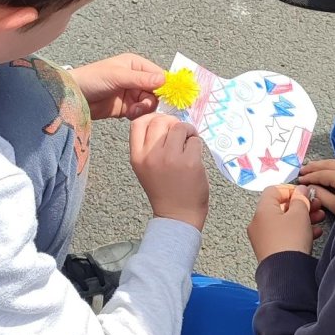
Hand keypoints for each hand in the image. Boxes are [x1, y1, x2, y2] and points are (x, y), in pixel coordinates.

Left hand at [72, 53, 164, 120]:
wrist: (74, 97)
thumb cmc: (92, 79)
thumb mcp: (118, 76)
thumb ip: (141, 79)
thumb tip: (164, 79)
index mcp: (136, 65)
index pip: (159, 75)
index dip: (166, 86)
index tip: (170, 97)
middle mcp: (137, 78)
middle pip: (157, 92)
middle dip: (153, 100)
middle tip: (145, 106)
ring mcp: (132, 94)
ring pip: (150, 104)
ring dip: (145, 109)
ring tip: (133, 111)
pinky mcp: (127, 108)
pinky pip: (141, 113)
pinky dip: (139, 115)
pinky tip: (130, 115)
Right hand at [130, 113, 209, 230]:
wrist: (177, 216)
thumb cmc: (164, 190)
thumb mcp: (146, 168)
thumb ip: (149, 146)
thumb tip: (165, 121)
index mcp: (137, 157)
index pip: (138, 123)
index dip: (152, 118)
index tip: (163, 125)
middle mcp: (151, 156)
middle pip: (160, 121)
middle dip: (173, 122)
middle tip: (181, 133)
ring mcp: (171, 159)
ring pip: (179, 127)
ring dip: (188, 132)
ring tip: (189, 144)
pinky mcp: (190, 162)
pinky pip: (195, 140)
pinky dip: (197, 144)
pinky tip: (195, 156)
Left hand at [248, 185, 315, 261]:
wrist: (285, 272)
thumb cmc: (290, 241)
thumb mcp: (300, 214)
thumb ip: (301, 199)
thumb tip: (301, 191)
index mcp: (262, 210)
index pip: (274, 190)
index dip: (291, 189)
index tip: (304, 193)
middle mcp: (259, 223)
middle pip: (280, 206)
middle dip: (300, 205)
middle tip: (315, 206)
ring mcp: (263, 237)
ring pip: (284, 221)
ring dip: (302, 218)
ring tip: (318, 218)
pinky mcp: (269, 250)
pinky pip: (284, 235)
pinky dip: (297, 231)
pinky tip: (313, 233)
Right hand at [298, 158, 334, 214]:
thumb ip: (322, 196)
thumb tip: (311, 188)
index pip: (320, 174)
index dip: (309, 176)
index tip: (300, 179)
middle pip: (326, 164)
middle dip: (313, 166)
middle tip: (302, 169)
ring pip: (333, 162)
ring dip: (321, 164)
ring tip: (312, 167)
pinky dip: (330, 165)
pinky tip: (328, 169)